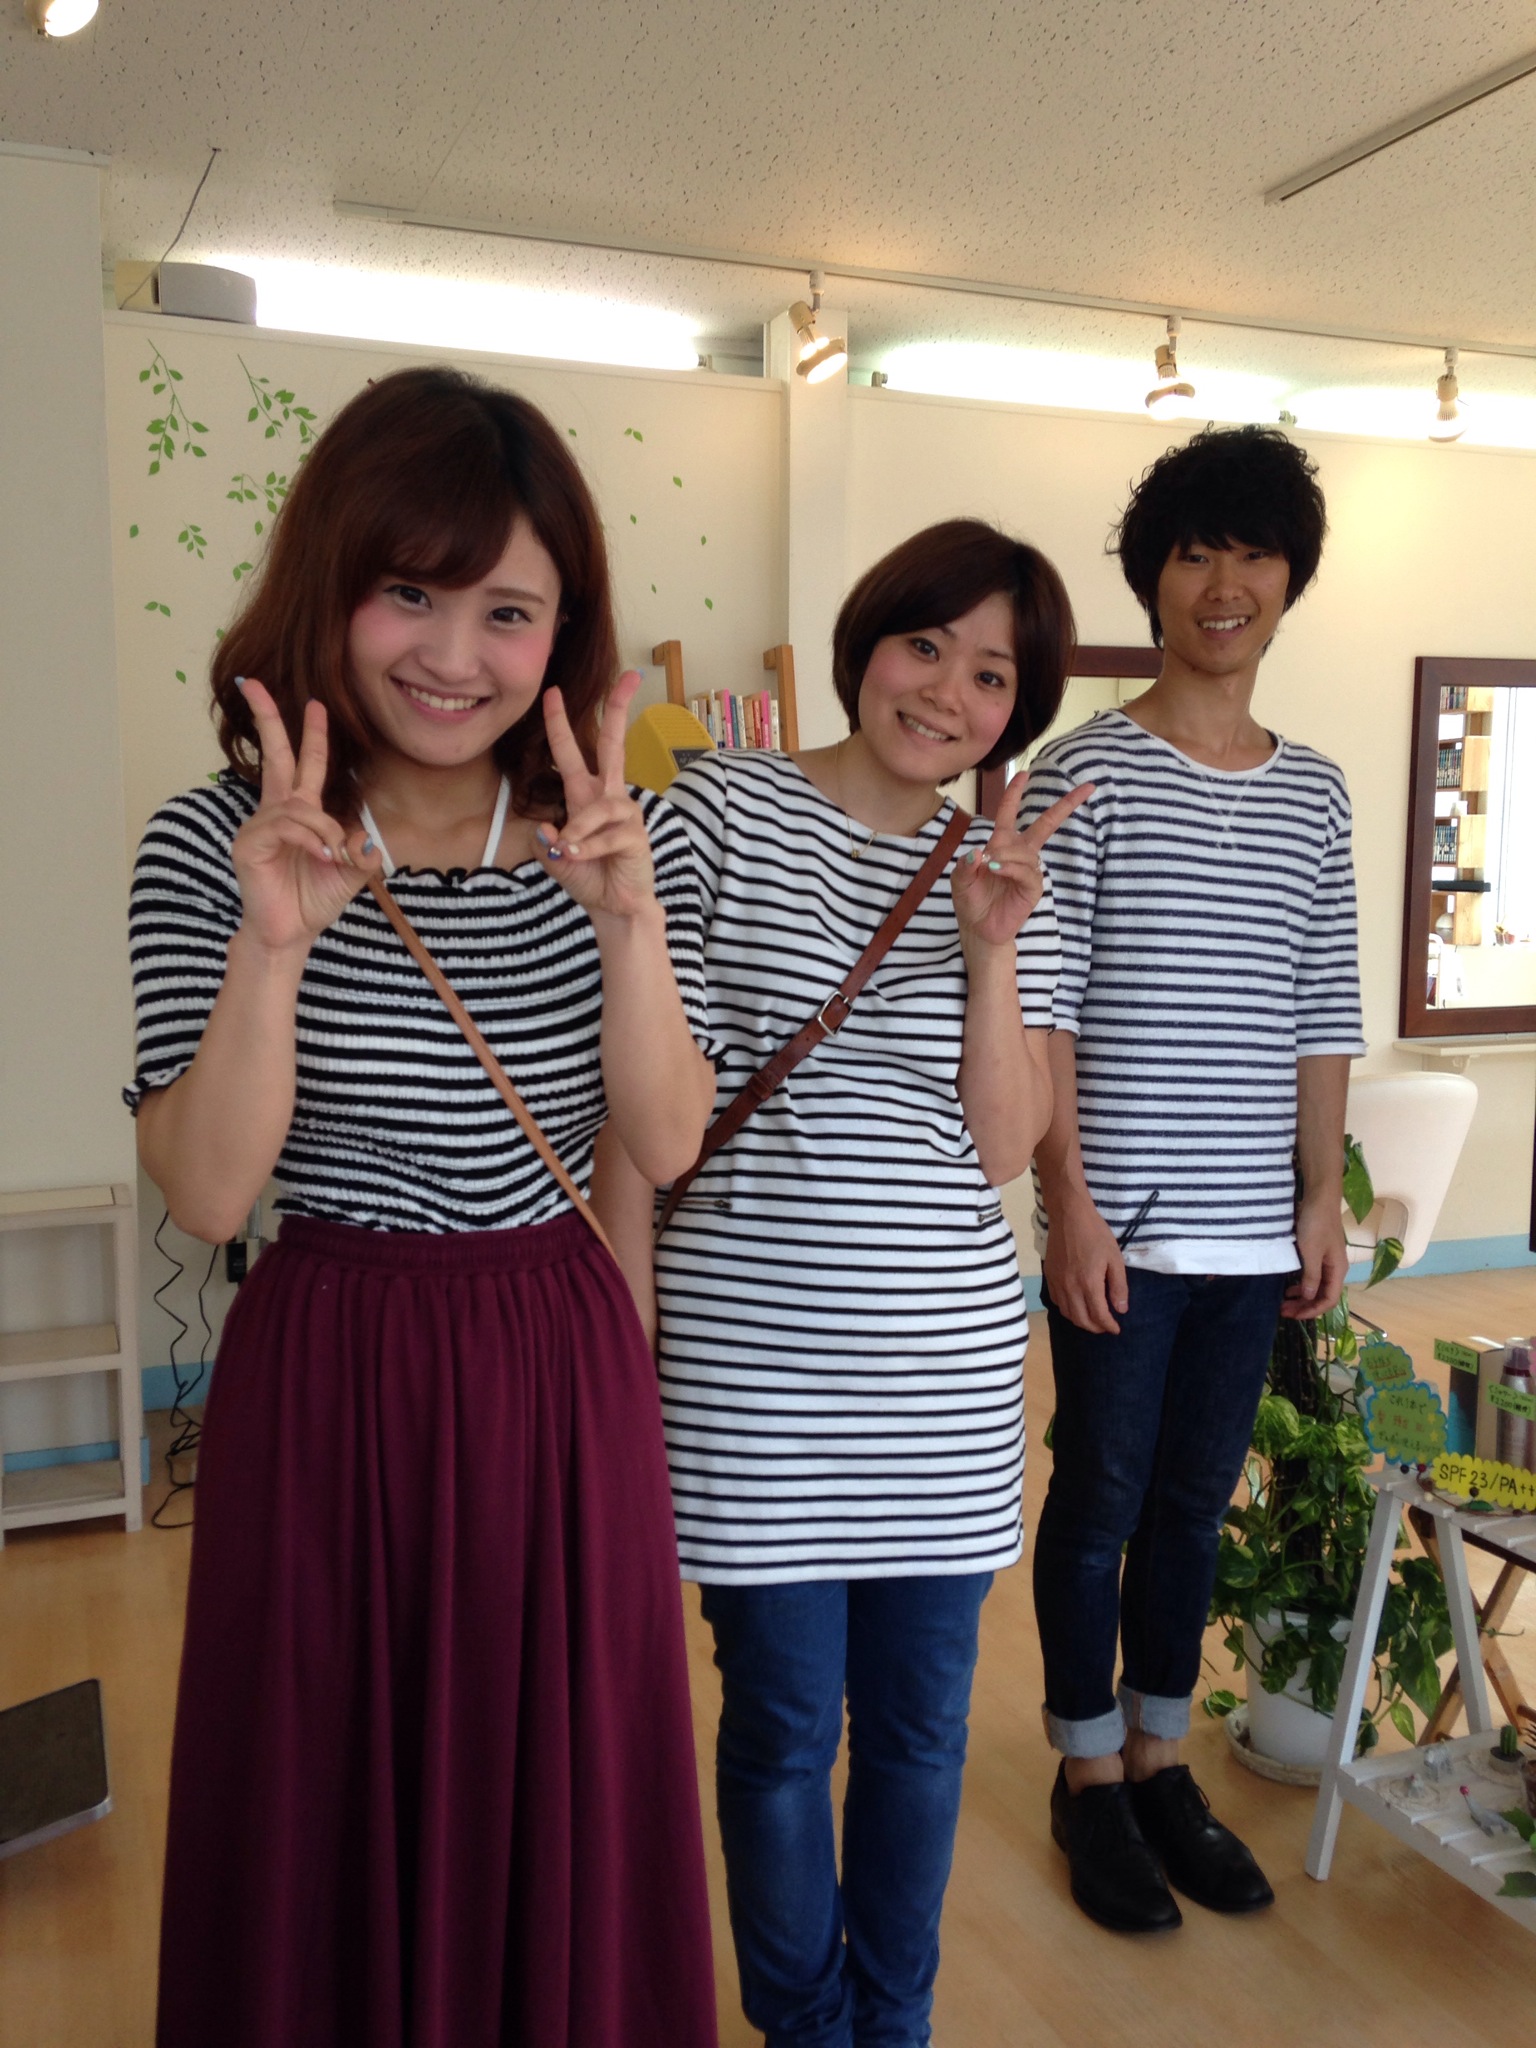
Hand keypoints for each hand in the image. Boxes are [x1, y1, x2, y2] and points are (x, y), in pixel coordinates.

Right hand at [229, 679, 379, 956]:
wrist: (290, 933)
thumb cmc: (313, 900)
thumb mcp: (350, 874)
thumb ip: (361, 853)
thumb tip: (364, 840)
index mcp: (299, 813)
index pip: (304, 764)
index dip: (311, 735)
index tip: (316, 705)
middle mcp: (276, 812)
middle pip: (274, 755)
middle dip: (267, 718)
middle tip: (253, 683)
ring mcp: (259, 826)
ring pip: (297, 805)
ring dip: (322, 828)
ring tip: (331, 856)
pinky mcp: (249, 843)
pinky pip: (285, 825)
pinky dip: (309, 839)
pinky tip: (319, 857)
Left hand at [536, 671, 657, 920]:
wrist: (615, 906)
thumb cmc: (588, 877)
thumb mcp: (555, 859)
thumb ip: (545, 842)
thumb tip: (547, 828)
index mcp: (586, 795)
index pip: (572, 751)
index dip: (560, 722)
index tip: (554, 692)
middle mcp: (608, 796)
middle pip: (613, 744)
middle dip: (619, 709)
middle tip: (630, 676)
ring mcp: (625, 813)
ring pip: (597, 806)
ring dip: (579, 830)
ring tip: (569, 852)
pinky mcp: (635, 834)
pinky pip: (606, 835)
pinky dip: (589, 848)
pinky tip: (579, 858)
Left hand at [952, 773, 1093, 951]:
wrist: (978, 929)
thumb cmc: (971, 901)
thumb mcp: (959, 880)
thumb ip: (965, 864)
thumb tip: (978, 853)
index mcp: (1001, 844)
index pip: (1009, 813)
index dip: (1015, 793)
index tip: (1025, 773)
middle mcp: (1019, 854)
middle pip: (1046, 824)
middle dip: (1066, 805)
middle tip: (1088, 788)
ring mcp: (1028, 870)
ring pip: (1026, 852)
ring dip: (1007, 854)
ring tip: (989, 866)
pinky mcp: (1032, 888)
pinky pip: (1027, 872)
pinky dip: (1011, 868)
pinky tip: (997, 870)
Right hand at [1044, 1186, 1128, 1334]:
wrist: (1069, 1215)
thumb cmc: (1096, 1234)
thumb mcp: (1115, 1259)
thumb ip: (1118, 1286)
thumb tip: (1121, 1309)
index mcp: (1089, 1284)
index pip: (1099, 1316)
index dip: (1109, 1326)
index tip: (1117, 1329)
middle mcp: (1070, 1288)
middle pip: (1081, 1320)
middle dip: (1095, 1328)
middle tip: (1106, 1326)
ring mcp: (1057, 1283)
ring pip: (1067, 1313)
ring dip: (1081, 1321)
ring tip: (1092, 1319)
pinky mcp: (1049, 1276)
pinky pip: (1057, 1302)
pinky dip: (1068, 1310)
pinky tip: (1076, 1305)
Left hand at [1283, 1196, 1348, 1320]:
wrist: (1319, 1197)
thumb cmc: (1316, 1224)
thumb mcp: (1312, 1252)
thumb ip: (1311, 1276)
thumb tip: (1308, 1298)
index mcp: (1337, 1270)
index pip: (1329, 1300)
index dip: (1312, 1311)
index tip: (1293, 1315)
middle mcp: (1335, 1268)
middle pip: (1322, 1295)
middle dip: (1304, 1306)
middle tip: (1283, 1311)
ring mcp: (1327, 1261)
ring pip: (1316, 1286)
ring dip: (1301, 1296)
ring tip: (1284, 1302)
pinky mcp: (1318, 1253)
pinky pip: (1311, 1276)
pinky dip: (1301, 1284)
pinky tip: (1289, 1286)